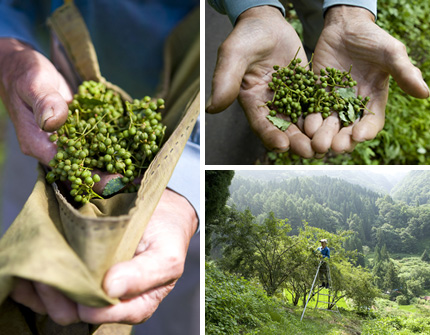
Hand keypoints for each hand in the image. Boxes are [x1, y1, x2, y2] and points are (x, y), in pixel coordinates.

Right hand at [0, 38, 136, 192]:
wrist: (23, 67)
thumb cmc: (26, 72)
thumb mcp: (34, 83)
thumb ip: (44, 102)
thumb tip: (54, 122)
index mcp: (37, 142)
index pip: (68, 168)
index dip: (93, 176)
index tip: (118, 180)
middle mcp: (51, 147)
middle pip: (82, 171)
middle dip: (109, 178)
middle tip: (136, 180)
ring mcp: (64, 141)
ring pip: (90, 161)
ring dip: (113, 166)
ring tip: (138, 171)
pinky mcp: (74, 133)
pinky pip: (93, 146)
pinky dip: (111, 149)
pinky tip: (132, 151)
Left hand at [10, 188, 197, 324]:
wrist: (159, 208)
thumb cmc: (167, 234)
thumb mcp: (166, 254)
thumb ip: (145, 274)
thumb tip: (110, 291)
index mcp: (135, 302)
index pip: (109, 316)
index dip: (93, 307)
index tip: (83, 285)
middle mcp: (109, 299)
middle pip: (78, 312)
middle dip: (61, 297)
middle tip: (52, 271)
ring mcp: (89, 286)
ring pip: (58, 303)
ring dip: (43, 288)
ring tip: (40, 263)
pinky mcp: (73, 273)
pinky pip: (44, 291)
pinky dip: (30, 284)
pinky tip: (25, 274)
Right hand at [206, 6, 315, 157]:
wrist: (267, 22)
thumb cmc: (247, 36)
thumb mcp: (233, 54)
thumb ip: (225, 80)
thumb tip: (211, 108)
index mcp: (251, 101)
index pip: (261, 124)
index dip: (270, 136)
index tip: (282, 146)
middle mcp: (270, 104)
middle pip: (284, 128)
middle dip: (296, 142)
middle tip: (310, 152)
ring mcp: (289, 98)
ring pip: (301, 121)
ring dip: (312, 135)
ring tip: (324, 145)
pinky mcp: (305, 89)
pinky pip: (315, 105)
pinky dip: (323, 116)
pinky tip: (335, 124)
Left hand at [306, 6, 428, 154]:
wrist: (345, 26)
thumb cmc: (373, 39)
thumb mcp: (391, 53)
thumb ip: (405, 73)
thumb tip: (425, 93)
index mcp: (373, 100)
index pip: (371, 122)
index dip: (366, 131)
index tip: (359, 136)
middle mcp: (352, 105)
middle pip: (347, 129)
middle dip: (341, 139)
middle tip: (334, 147)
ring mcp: (333, 100)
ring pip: (328, 123)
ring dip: (323, 135)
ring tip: (318, 143)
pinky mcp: (316, 93)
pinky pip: (312, 109)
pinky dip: (309, 119)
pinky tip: (305, 126)